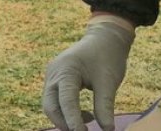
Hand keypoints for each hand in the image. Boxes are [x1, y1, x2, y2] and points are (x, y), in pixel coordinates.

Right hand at [42, 15, 134, 130]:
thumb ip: (105, 106)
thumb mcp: (109, 81)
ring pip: (51, 105)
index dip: (73, 120)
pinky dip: (67, 111)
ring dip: (66, 118)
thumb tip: (107, 130)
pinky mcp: (56, 80)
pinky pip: (56, 100)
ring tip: (89, 120)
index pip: (66, 100)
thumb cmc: (108, 57)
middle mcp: (54, 72)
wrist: (104, 38)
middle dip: (64, 122)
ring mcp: (52, 76)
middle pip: (50, 105)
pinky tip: (86, 114)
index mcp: (67, 69)